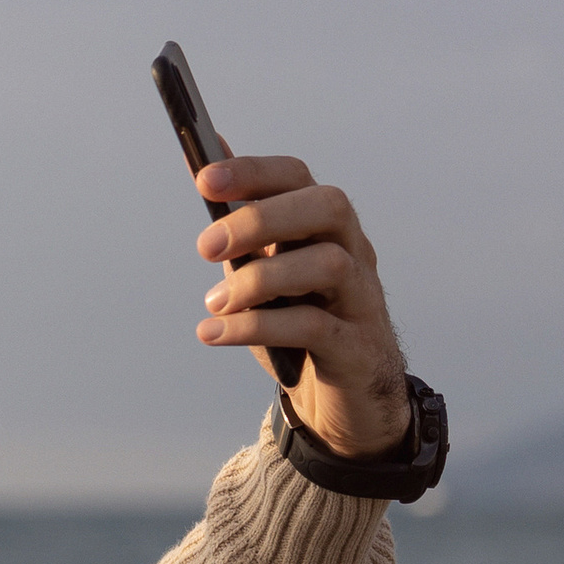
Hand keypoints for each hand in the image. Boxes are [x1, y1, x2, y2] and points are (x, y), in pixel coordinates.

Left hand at [193, 154, 411, 458]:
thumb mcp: (261, 268)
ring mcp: (360, 298)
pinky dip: (258, 327)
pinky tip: (215, 334)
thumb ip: (238, 222)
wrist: (343, 400)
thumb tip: (203, 163)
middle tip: (204, 247)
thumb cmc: (298, 325)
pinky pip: (314, 328)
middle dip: (261, 219)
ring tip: (214, 302)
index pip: (298, 178)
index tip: (204, 180)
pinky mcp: (357, 347)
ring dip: (259, 279)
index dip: (254, 172)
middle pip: (326, 207)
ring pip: (328, 264)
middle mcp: (352, 252)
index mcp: (324, 227)